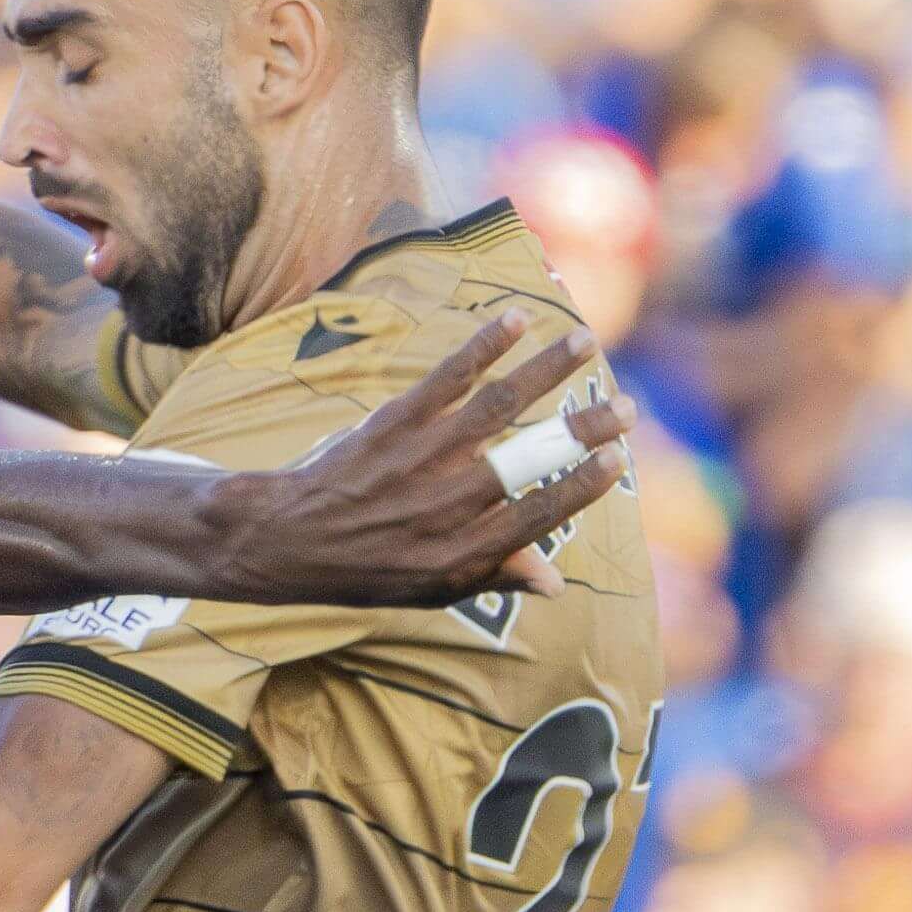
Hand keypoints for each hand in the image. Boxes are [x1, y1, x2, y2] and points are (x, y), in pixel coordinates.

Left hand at [221, 318, 632, 607]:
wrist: (285, 539)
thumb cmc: (367, 568)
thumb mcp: (430, 590)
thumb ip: (494, 575)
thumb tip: (556, 581)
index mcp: (462, 551)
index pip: (538, 513)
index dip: (582, 486)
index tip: (616, 459)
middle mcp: (446, 504)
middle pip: (530, 458)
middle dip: (582, 429)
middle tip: (626, 406)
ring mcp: (421, 458)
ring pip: (497, 406)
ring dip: (546, 369)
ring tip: (585, 341)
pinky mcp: (394, 422)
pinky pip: (447, 378)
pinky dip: (484, 346)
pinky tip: (517, 320)